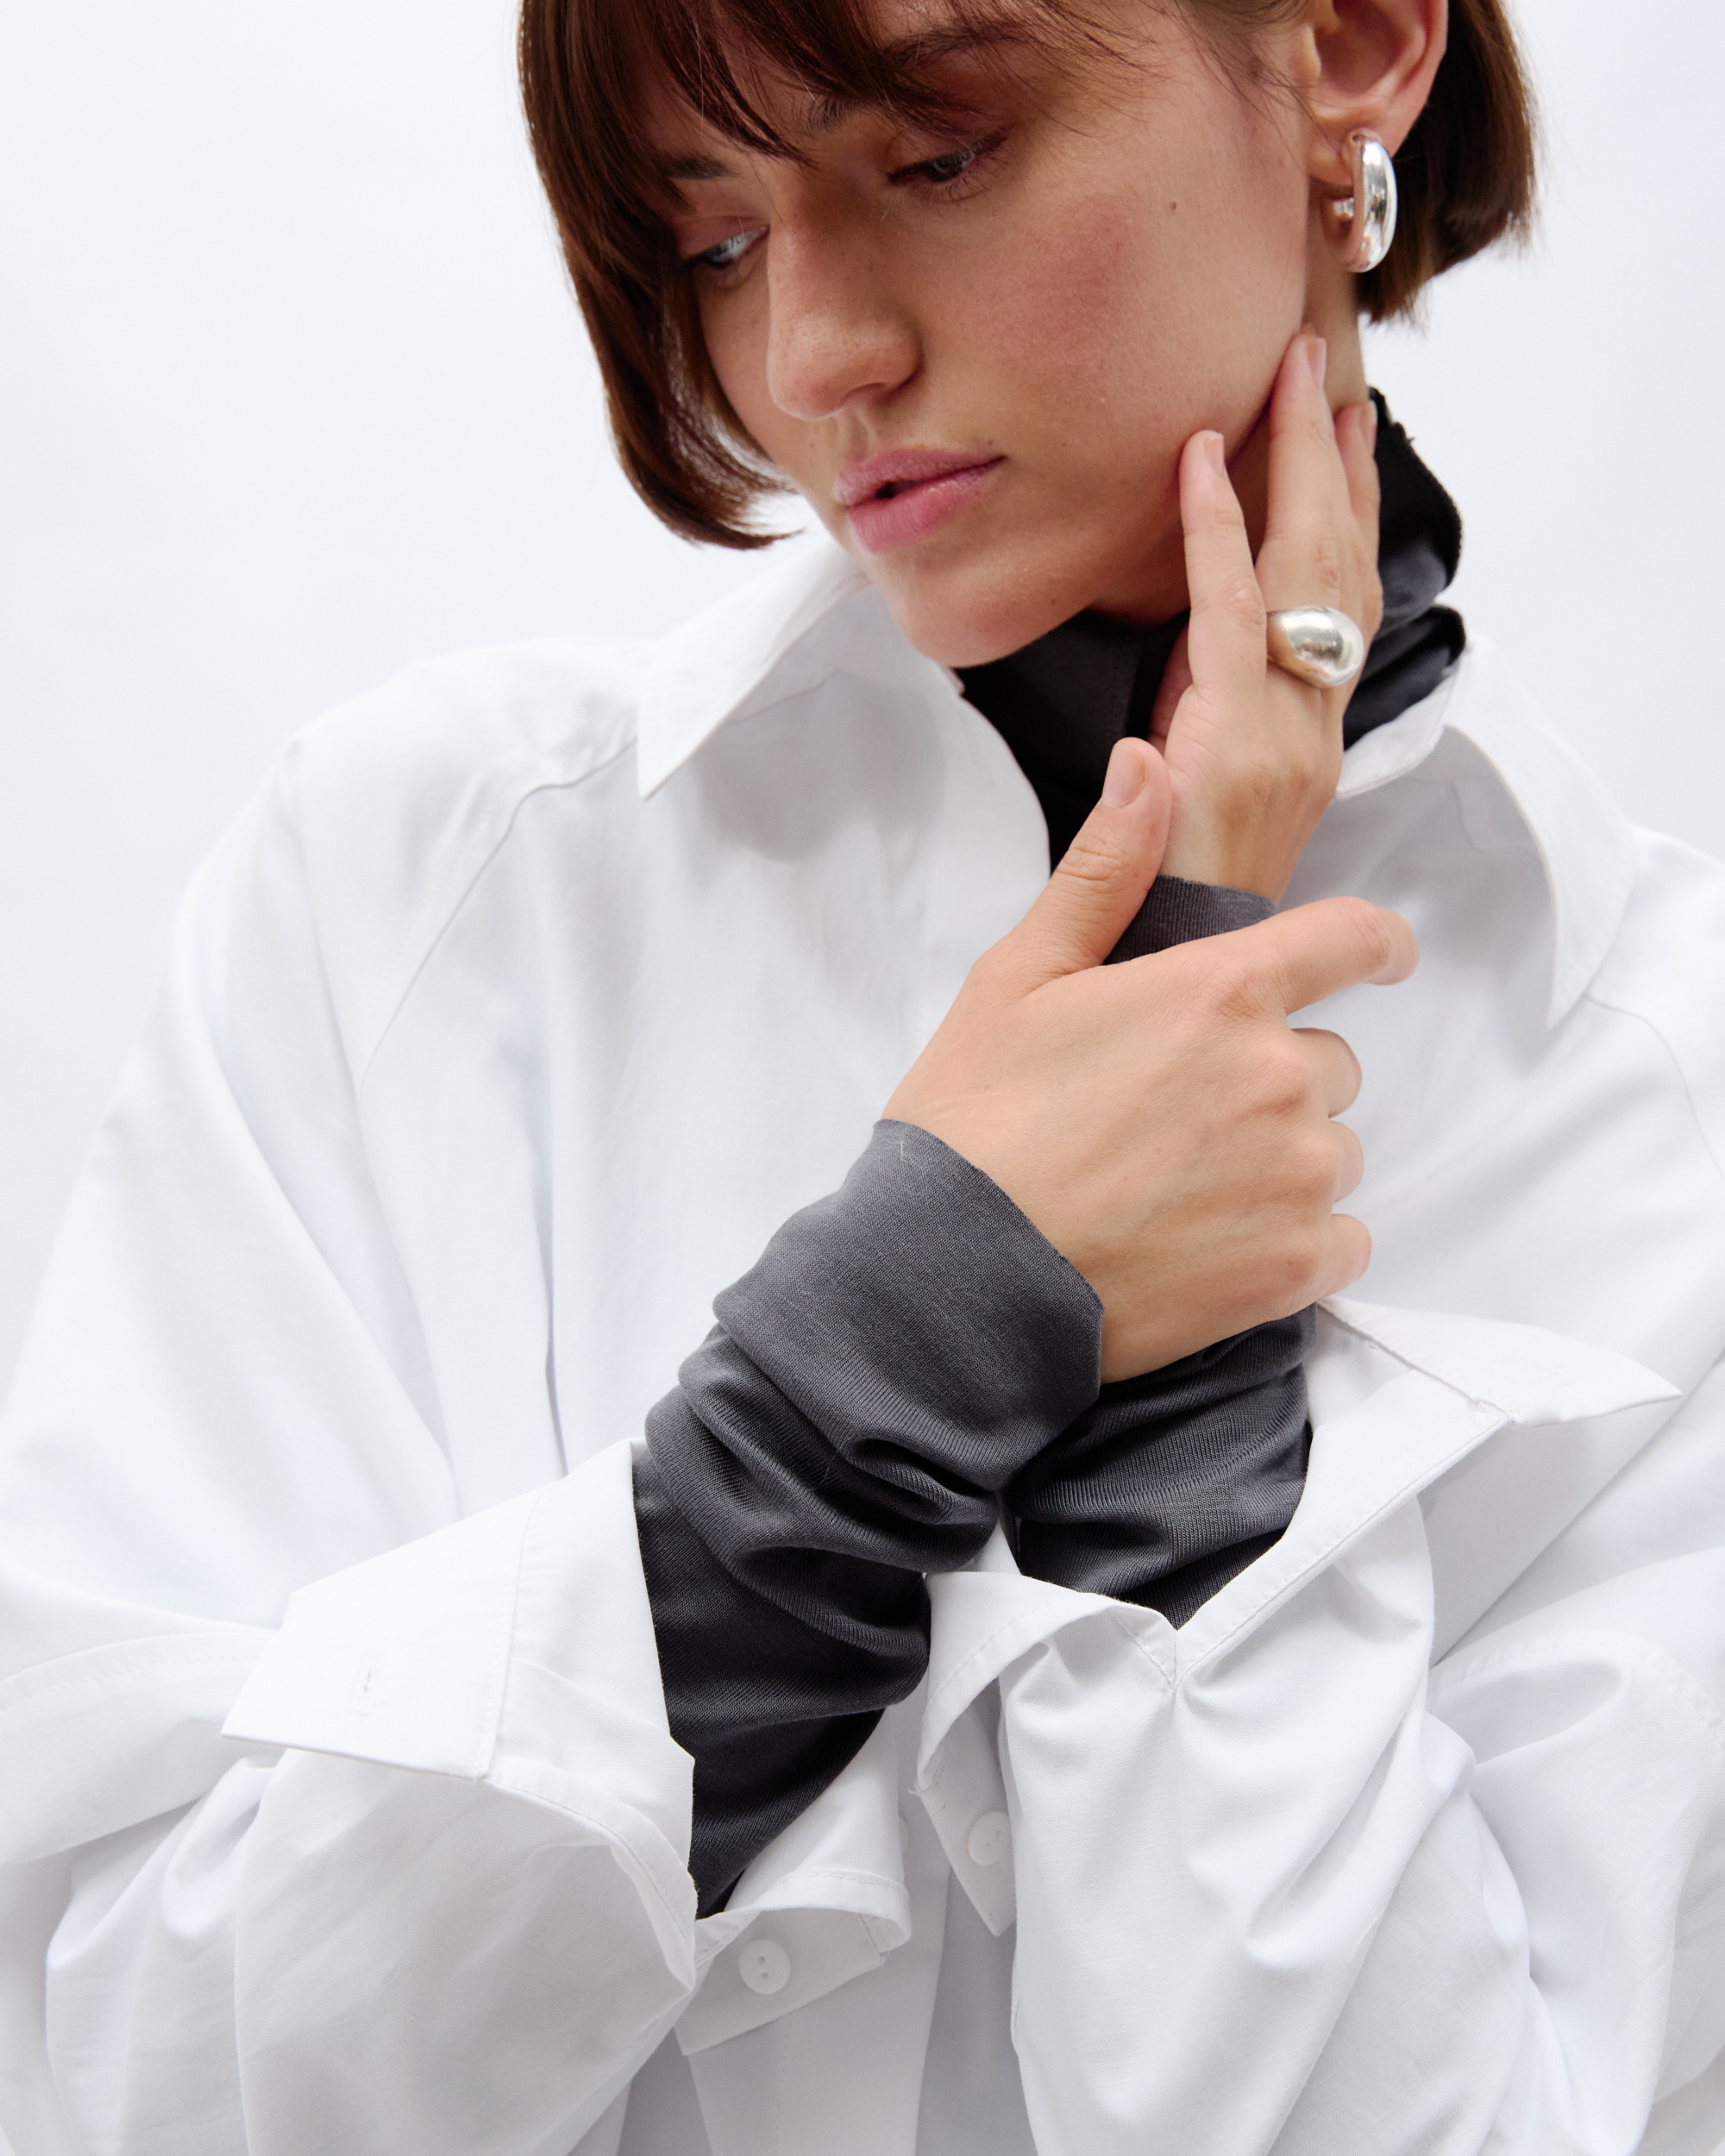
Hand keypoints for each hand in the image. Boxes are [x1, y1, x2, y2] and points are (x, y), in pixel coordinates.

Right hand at [885, 747, 1415, 1379]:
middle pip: (1330, 1063)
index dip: (1375, 945)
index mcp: (1220, 990)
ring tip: (1181, 1193)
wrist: (954, 1279)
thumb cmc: (975, 1123)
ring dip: (1281, 1165)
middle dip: (1273, 1081)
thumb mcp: (1019, 978)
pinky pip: (1342, 1240)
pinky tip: (1212, 1249)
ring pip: (1333, 1152)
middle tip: (1176, 1121)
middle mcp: (1279, 1075)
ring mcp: (1295, 1176)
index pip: (1353, 939)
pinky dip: (1295, 1245)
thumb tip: (1143, 765)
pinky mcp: (1295, 1267)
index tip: (1381, 959)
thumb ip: (1103, 870)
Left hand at [1151, 332, 1382, 900]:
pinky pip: (1226, 609)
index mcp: (1313, 731)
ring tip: (1288, 382)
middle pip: (1339, 564)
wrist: (1172, 962)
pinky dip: (1213, 526)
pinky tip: (1197, 458)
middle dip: (1330, 458)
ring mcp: (1283, 729)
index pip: (1343, 598)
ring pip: (1304, 571)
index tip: (1344, 430)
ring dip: (1294, 465)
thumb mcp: (1202, 775)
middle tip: (1316, 368)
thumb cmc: (1177, 879)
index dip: (1348, 508)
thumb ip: (1208, 702)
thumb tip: (1198, 630)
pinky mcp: (1233, 736)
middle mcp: (1315, 722)